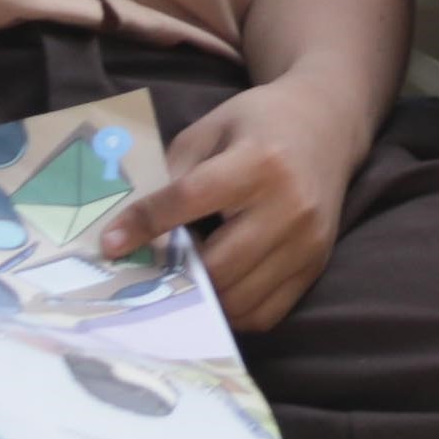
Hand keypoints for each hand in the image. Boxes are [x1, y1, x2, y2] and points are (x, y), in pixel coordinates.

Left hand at [98, 76, 369, 332]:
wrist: (327, 125)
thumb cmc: (258, 125)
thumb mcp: (211, 130)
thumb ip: (174, 174)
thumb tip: (129, 227)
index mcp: (260, 160)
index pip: (192, 199)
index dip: (146, 223)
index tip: (110, 244)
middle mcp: (289, 205)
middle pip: (217, 263)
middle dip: (175, 273)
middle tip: (149, 271)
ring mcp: (306, 242)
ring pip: (239, 298)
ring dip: (202, 298)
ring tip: (182, 281)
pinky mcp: (315, 266)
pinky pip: (265, 313)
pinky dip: (232, 312)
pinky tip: (216, 291)